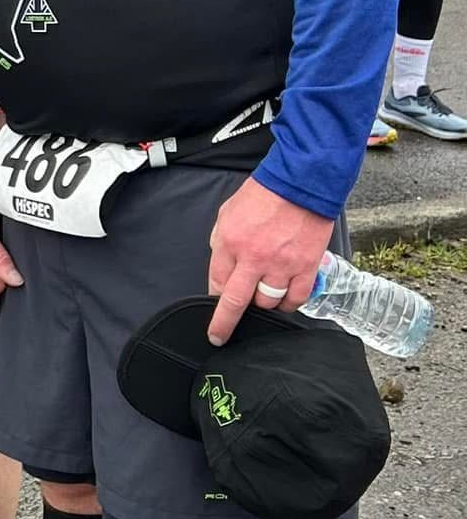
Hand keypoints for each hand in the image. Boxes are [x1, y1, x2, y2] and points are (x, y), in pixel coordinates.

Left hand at [206, 176, 329, 345]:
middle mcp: (254, 258)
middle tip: (222, 335)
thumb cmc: (263, 195)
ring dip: (263, 305)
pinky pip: (296, 298)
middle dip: (226, 323)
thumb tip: (223, 265)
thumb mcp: (227, 213)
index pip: (216, 283)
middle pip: (237, 302)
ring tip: (262, 298)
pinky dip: (289, 304)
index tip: (212, 316)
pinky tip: (285, 300)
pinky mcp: (306, 267)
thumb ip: (222, 241)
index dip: (213, 303)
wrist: (301, 183)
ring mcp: (282, 265)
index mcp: (230, 243)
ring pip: (268, 303)